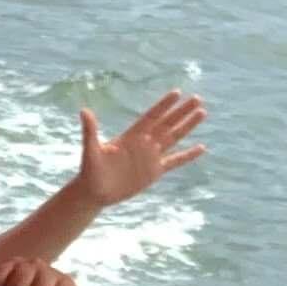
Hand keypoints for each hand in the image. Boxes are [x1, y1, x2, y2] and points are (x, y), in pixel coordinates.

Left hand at [74, 90, 209, 206]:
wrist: (95, 192)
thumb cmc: (90, 171)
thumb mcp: (91, 150)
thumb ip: (90, 131)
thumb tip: (84, 111)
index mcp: (131, 136)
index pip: (152, 117)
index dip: (164, 106)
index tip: (177, 92)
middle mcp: (144, 143)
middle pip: (167, 124)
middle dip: (182, 112)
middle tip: (198, 98)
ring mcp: (151, 157)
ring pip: (174, 138)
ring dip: (188, 126)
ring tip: (202, 113)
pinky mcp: (154, 172)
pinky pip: (175, 161)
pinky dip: (188, 155)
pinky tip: (202, 147)